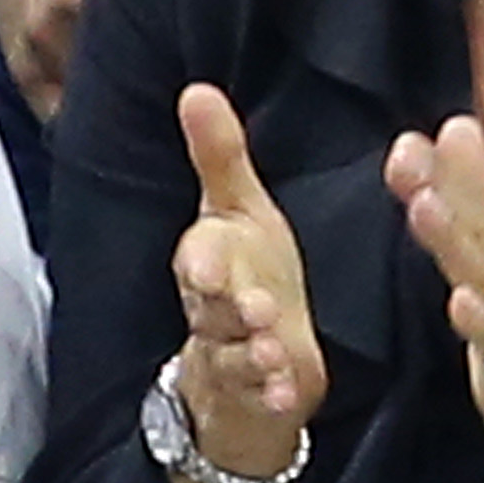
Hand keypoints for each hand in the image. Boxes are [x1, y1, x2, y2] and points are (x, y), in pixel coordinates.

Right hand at [171, 83, 324, 482]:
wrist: (253, 354)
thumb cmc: (247, 268)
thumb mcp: (239, 211)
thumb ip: (219, 156)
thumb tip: (196, 87)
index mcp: (209, 260)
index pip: (198, 258)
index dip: (201, 264)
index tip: (205, 267)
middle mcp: (213, 308)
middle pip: (212, 309)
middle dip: (229, 308)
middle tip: (255, 309)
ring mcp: (231, 354)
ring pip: (232, 354)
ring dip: (250, 354)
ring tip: (272, 352)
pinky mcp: (258, 392)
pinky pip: (258, 394)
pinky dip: (270, 394)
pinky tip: (287, 395)